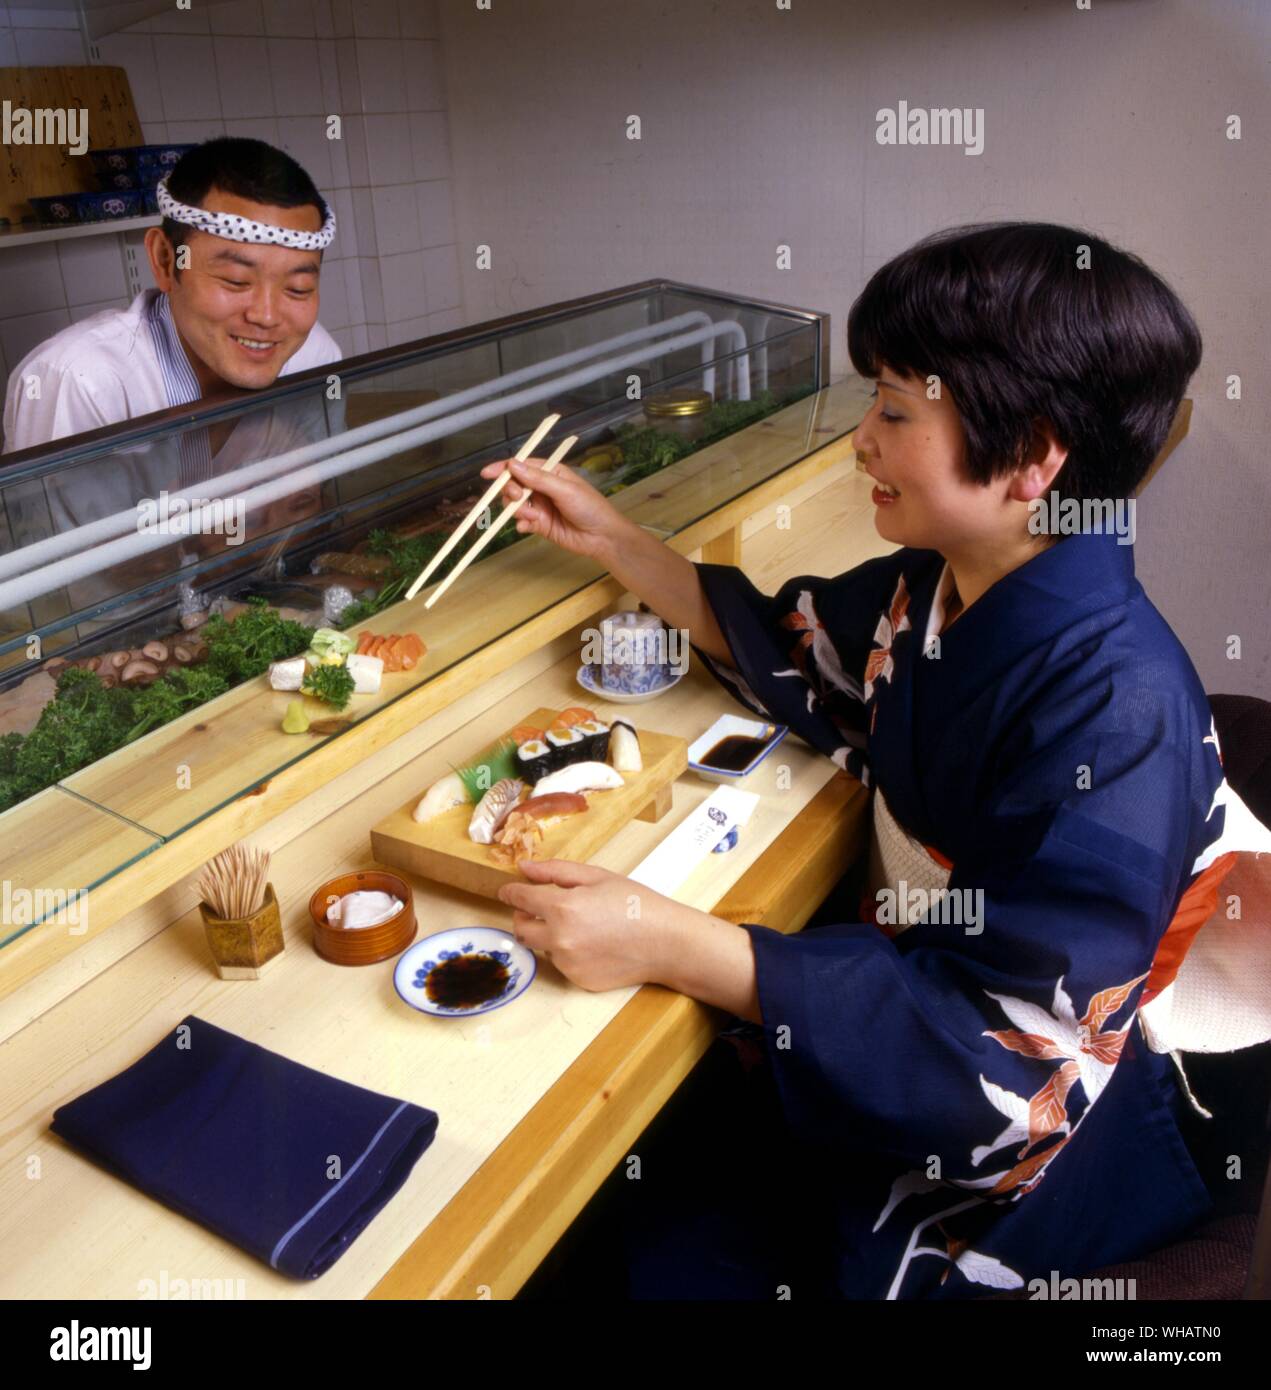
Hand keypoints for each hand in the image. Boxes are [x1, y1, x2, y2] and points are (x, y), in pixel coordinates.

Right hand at [478, 455, 630, 561]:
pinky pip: (521, 522)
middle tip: (519, 498)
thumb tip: (512, 465)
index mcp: (550, 472)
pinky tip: (529, 527)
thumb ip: (537, 478)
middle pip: (513, 485)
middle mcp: (542, 488)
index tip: (487, 473)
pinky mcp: (539, 525)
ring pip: (515, 505)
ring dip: (518, 510)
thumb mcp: (564, 489)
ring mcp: (540, 506)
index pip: (521, 465)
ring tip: (533, 517)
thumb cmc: (589, 507)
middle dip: (511, 491)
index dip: (503, 468)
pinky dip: (521, 524)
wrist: (601, 537)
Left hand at [497, 858, 694, 991]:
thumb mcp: (597, 876)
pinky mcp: (577, 980)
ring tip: (580, 925)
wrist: (666, 943)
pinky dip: (568, 952)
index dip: (511, 892)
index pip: (519, 899)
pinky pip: (560, 963)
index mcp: (562, 907)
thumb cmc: (635, 903)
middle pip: (520, 928)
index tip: (508, 891)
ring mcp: (567, 963)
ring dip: (548, 934)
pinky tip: (593, 943)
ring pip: (541, 946)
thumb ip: (556, 871)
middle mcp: (558, 939)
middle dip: (524, 915)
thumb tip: (525, 869)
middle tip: (543, 907)